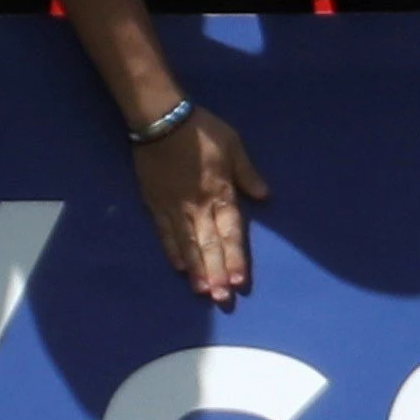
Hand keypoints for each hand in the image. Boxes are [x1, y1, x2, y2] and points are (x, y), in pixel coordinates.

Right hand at [133, 107, 272, 307]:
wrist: (161, 120)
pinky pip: (165, 233)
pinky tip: (180, 269)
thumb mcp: (233, 146)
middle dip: (216, 273)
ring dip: (197, 270)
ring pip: (188, 245)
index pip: (230, 232)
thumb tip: (264, 196)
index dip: (235, 258)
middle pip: (209, 245)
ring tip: (202, 292)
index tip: (239, 282)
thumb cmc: (202, 131)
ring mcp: (175, 208)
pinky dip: (173, 251)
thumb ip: (247, 174)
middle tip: (221, 299)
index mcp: (220, 193)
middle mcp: (199, 207)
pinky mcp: (156, 204)